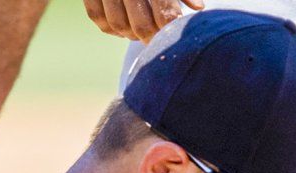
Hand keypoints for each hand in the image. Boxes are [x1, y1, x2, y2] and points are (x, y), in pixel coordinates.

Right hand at [83, 0, 201, 40]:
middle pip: (140, 25)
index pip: (165, 14)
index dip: (169, 31)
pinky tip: (123, 28)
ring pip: (117, 24)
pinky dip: (110, 28)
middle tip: (157, 41)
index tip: (172, 35)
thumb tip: (198, 7)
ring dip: (131, 35)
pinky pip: (97, 17)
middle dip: (151, 38)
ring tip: (141, 34)